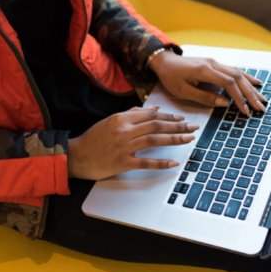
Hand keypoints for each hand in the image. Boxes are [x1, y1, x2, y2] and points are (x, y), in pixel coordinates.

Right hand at [67, 106, 198, 179]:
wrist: (77, 155)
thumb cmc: (94, 138)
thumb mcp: (112, 120)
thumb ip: (133, 113)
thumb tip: (154, 109)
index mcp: (122, 118)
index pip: (151, 115)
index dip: (169, 117)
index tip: (182, 120)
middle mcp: (124, 130)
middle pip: (156, 126)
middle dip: (177, 126)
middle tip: (193, 128)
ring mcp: (124, 147)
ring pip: (154, 140)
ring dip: (174, 139)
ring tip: (189, 139)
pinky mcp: (122, 163)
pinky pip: (145, 162)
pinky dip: (160, 162)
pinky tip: (173, 162)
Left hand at [149, 51, 266, 115]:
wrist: (165, 62)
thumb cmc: (171, 77)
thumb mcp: (183, 91)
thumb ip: (204, 97)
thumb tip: (225, 102)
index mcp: (204, 70)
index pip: (228, 83)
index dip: (239, 97)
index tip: (245, 110)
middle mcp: (213, 64)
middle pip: (237, 78)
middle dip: (250, 94)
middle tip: (260, 108)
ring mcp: (215, 62)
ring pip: (238, 73)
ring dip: (251, 87)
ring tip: (262, 99)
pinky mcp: (215, 64)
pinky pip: (234, 70)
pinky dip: (246, 77)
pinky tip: (256, 83)